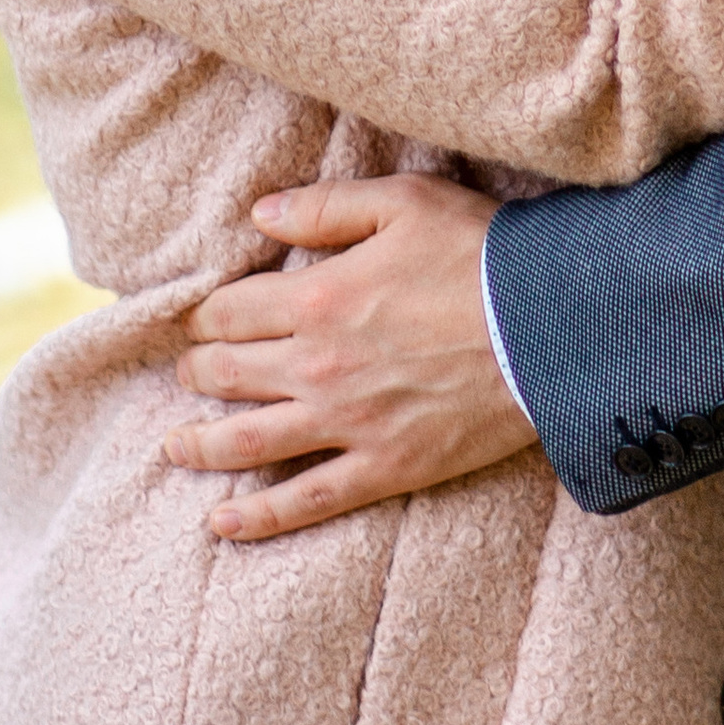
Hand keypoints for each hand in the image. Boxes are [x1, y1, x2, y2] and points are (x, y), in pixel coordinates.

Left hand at [164, 171, 531, 539]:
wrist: (549, 325)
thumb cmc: (480, 252)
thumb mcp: (402, 202)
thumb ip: (324, 208)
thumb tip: (259, 214)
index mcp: (318, 299)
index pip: (232, 311)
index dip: (207, 315)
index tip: (200, 320)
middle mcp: (318, 367)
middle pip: (231, 376)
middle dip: (198, 373)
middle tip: (187, 374)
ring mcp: (348, 424)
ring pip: (251, 441)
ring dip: (203, 444)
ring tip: (175, 447)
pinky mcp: (383, 468)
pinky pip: (306, 500)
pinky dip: (258, 517)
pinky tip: (221, 522)